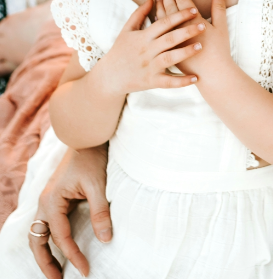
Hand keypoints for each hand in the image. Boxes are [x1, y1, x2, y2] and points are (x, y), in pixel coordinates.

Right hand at [29, 145, 109, 278]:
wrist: (88, 136)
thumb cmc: (92, 158)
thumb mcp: (98, 185)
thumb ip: (100, 212)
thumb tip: (105, 239)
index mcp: (52, 201)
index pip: (61, 237)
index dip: (73, 256)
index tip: (85, 270)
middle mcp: (45, 203)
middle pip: (38, 241)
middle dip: (46, 263)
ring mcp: (47, 201)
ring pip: (39, 235)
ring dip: (44, 254)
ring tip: (55, 272)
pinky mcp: (55, 198)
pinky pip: (47, 225)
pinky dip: (49, 240)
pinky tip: (57, 249)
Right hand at [98, 0, 204, 95]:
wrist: (108, 77)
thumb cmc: (119, 51)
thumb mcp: (126, 30)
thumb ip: (139, 14)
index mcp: (143, 37)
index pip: (163, 23)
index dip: (179, 16)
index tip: (194, 9)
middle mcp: (147, 51)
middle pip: (169, 39)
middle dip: (187, 31)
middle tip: (203, 25)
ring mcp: (150, 67)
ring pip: (170, 58)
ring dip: (186, 52)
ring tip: (201, 46)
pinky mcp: (151, 82)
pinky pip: (169, 82)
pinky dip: (182, 81)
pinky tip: (195, 78)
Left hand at [156, 0, 231, 76]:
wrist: (211, 74)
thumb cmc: (219, 50)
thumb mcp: (222, 27)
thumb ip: (219, 8)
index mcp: (193, 22)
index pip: (182, 2)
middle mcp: (179, 30)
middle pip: (170, 9)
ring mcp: (171, 41)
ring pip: (161, 21)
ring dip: (159, 8)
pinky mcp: (167, 50)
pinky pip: (158, 34)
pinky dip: (156, 24)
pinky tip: (155, 19)